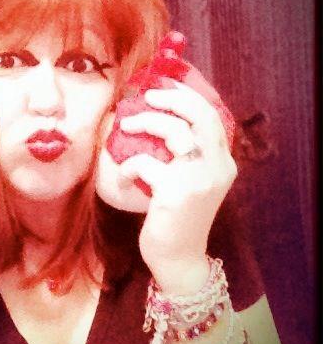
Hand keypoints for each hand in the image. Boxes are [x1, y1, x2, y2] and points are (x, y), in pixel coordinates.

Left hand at [118, 82, 236, 292]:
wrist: (179, 259)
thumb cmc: (178, 217)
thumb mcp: (191, 182)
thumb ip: (185, 155)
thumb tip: (155, 118)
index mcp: (222, 163)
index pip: (211, 117)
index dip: (187, 96)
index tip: (165, 84)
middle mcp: (217, 167)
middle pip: (199, 116)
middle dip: (171, 99)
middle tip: (146, 97)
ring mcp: (198, 179)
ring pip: (174, 132)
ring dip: (145, 123)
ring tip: (126, 127)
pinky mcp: (176, 193)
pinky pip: (144, 163)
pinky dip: (127, 166)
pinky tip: (121, 178)